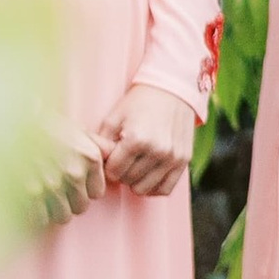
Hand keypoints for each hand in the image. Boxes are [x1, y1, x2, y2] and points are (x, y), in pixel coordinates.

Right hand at [38, 123, 105, 225]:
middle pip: (81, 207)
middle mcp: (75, 173)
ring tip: (46, 196)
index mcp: (90, 158)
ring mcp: (53, 185)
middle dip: (70, 200)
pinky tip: (33, 200)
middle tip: (58, 190)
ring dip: (55, 209)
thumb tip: (113, 156)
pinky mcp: (32, 194)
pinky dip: (37, 213)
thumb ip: (98, 148)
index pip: (97, 193)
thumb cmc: (45, 126)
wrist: (12, 124)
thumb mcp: (78, 132)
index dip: (85, 190)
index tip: (75, 184)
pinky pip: (42, 218)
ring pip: (64, 216)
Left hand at [98, 82, 195, 197]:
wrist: (172, 89)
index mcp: (137, 139)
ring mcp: (173, 157)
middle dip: (122, 173)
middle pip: (128, 181)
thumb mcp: (114, 117)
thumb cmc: (140, 102)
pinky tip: (149, 175)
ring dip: (136, 181)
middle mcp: (157, 150)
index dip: (109, 166)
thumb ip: (102, 142)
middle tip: (124, 159)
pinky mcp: (184, 160)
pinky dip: (154, 187)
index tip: (112, 156)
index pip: (113, 172)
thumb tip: (93, 164)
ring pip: (145, 188)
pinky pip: (165, 189)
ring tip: (136, 165)